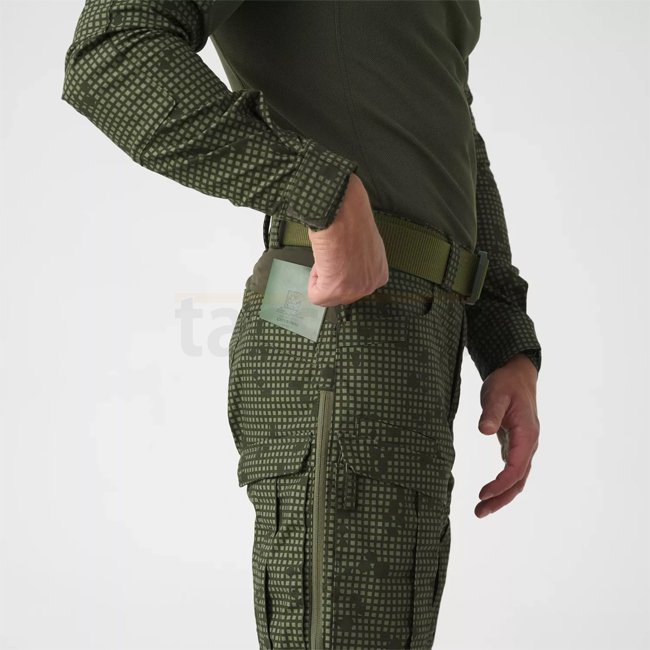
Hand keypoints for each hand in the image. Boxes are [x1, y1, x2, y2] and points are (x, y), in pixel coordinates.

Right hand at [307, 172, 388, 306]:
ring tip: (328, 255)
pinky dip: (312, 280)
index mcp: (380, 274)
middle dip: (332, 277)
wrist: (342, 211)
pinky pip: (316, 296)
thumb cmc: (351, 219)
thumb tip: (346, 266)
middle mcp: (371, 285)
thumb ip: (359, 263)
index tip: (340, 255)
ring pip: (328, 296)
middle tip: (332, 256)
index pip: (355, 286)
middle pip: (342, 295)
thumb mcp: (365, 246)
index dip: (342, 271)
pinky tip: (322, 260)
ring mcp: (354, 290)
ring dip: (323, 276)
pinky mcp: (335, 290)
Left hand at [475, 353, 539, 517]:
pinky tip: (489, 493)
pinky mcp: (516, 445)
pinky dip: (502, 485)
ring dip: (501, 496)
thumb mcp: (496, 393)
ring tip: (480, 509)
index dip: (500, 483)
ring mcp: (524, 447)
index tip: (483, 494)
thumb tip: (484, 430)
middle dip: (500, 499)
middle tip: (478, 512)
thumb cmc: (506, 383)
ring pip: (516, 479)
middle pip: (518, 480)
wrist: (516, 375)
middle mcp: (529, 445)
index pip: (516, 467)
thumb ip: (491, 413)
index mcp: (527, 435)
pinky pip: (512, 471)